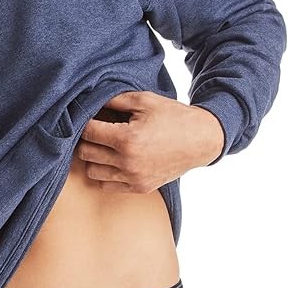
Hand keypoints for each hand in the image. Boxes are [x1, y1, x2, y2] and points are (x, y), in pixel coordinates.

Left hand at [74, 90, 224, 192]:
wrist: (201, 140)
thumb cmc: (173, 117)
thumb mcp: (144, 100)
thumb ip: (114, 99)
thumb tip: (91, 101)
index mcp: (127, 139)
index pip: (88, 132)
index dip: (85, 122)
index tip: (91, 117)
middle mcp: (128, 162)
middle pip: (86, 153)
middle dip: (87, 139)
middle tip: (97, 131)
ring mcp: (133, 178)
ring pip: (92, 172)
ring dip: (93, 158)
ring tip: (104, 147)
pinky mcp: (139, 187)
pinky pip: (106, 185)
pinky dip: (105, 173)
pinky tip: (113, 160)